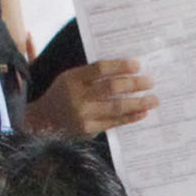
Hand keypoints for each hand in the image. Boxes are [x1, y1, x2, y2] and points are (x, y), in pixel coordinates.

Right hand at [25, 58, 154, 137]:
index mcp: (72, 78)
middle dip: (134, 84)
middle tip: (151, 81)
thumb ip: (91, 74)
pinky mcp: (87, 130)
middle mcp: (77, 96)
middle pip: (111, 87)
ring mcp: (83, 115)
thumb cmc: (62, 95)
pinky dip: (130, 117)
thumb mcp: (70, 79)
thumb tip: (124, 70)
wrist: (41, 122)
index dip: (120, 66)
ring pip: (115, 107)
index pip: (100, 68)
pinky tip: (142, 113)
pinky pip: (114, 123)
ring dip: (138, 103)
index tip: (137, 65)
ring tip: (153, 99)